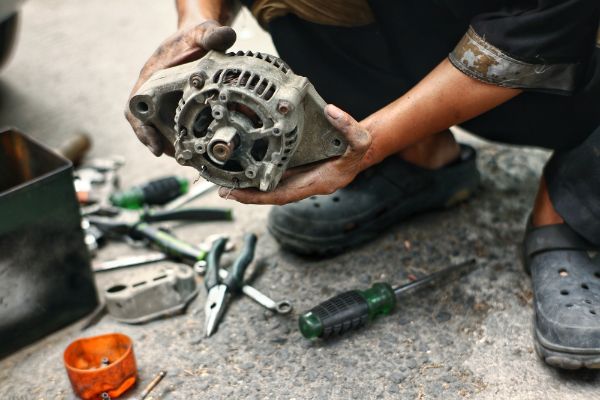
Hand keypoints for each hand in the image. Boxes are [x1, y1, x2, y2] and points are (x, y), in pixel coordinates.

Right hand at [125, 20, 235, 155]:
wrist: (198, 38)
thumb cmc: (194, 37)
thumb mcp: (203, 32)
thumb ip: (211, 34)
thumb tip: (226, 37)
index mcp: (151, 76)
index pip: (136, 107)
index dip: (142, 129)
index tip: (155, 146)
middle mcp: (154, 92)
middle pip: (148, 125)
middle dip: (161, 143)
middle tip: (180, 157)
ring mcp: (166, 101)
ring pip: (162, 129)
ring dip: (174, 145)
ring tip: (190, 158)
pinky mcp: (179, 108)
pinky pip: (176, 127)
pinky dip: (185, 138)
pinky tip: (199, 148)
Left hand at [218, 104, 372, 204]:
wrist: (358, 152)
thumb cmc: (356, 150)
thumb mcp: (360, 139)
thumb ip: (349, 126)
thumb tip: (332, 111)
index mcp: (317, 183)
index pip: (284, 195)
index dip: (262, 196)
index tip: (241, 195)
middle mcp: (305, 185)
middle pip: (272, 195)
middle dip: (249, 196)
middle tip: (225, 192)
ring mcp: (299, 179)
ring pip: (271, 188)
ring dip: (249, 189)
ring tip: (226, 186)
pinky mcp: (296, 171)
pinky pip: (274, 177)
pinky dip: (257, 178)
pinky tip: (242, 172)